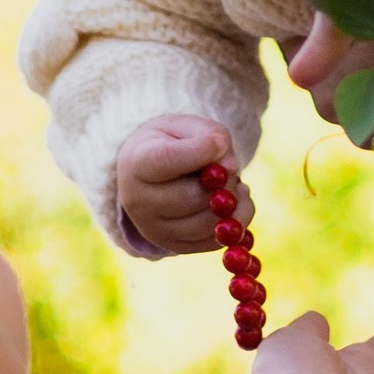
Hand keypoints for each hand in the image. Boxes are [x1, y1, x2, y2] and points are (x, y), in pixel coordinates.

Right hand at [113, 115, 248, 255]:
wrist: (150, 173)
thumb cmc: (171, 143)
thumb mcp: (185, 126)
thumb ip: (209, 135)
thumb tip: (229, 167)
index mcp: (136, 163)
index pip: (166, 160)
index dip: (199, 152)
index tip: (220, 142)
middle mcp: (138, 202)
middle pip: (191, 197)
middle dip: (222, 179)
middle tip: (231, 165)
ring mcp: (155, 230)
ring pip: (206, 223)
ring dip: (232, 201)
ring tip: (233, 182)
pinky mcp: (176, 247)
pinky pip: (215, 241)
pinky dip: (237, 220)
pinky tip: (235, 200)